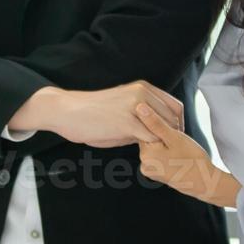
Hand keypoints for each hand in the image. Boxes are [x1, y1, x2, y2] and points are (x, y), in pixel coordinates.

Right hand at [10, 82, 183, 148]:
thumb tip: (153, 133)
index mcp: (142, 88)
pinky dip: (152, 149)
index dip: (177, 125)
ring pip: (165, 129)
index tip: (171, 139)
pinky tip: (146, 155)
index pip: (175, 106)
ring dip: (163, 144)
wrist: (67, 111)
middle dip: (173, 136)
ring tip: (157, 155)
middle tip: (166, 151)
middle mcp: (142, 93)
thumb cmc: (90, 112)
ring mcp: (135, 107)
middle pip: (174, 119)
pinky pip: (151, 139)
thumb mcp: (120, 107)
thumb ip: (140, 117)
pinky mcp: (127, 122)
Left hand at [135, 103, 239, 206]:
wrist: (206, 183)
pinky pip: (158, 156)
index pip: (145, 128)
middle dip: (162, 135)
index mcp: (146, 154)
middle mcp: (144, 164)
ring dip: (165, 144)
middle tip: (179, 142)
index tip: (173, 130)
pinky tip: (178, 156)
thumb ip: (155, 122)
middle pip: (149, 138)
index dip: (160, 124)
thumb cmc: (194, 160)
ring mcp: (149, 171)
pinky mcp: (156, 174)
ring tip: (180, 151)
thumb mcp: (175, 137)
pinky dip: (166, 153)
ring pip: (154, 146)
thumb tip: (139, 107)